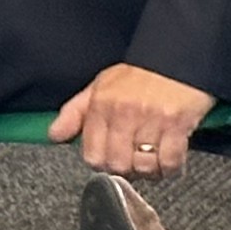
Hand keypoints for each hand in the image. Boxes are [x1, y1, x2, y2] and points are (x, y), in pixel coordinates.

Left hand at [50, 62, 218, 178]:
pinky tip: (170, 161)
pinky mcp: (177, 124)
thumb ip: (74, 114)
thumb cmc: (137, 76)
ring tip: (154, 162)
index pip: (92, 155)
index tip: (112, 160)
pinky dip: (171, 168)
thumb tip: (54, 136)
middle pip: (118, 165)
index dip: (103, 163)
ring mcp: (151, 119)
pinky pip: (170, 161)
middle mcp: (123, 113)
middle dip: (127, 171)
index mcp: (101, 106)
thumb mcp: (98, 87)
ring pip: (144, 166)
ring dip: (150, 171)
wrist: (175, 58)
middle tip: (135, 163)